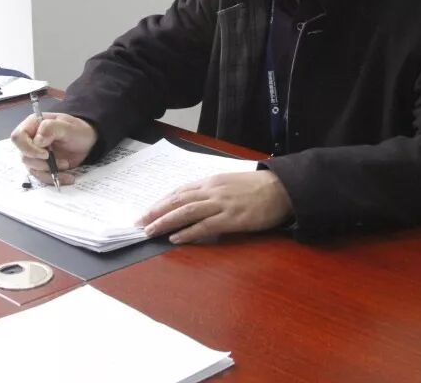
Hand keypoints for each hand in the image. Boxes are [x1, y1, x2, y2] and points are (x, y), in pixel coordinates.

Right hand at [10, 113, 97, 184]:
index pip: (18, 137)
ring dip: (50, 170)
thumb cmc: (77, 130)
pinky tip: (67, 177)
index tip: (45, 154)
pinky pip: (41, 176)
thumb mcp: (68, 127)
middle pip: (24, 156)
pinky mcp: (41, 166)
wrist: (86, 142)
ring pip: (32, 168)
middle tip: (62, 162)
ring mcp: (34, 154)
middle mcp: (30, 140)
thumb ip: (51, 128)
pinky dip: (54, 178)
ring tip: (66, 164)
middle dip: (43, 163)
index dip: (28, 148)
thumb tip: (37, 140)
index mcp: (33, 125)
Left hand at [138, 170, 292, 243]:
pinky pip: (205, 225)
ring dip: (165, 222)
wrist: (282, 188)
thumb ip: (212, 192)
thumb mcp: (230, 184)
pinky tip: (175, 238)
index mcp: (211, 182)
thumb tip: (195, 204)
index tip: (146, 211)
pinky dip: (188, 232)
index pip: (179, 191)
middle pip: (177, 200)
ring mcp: (221, 204)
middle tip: (138, 223)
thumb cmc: (258, 187)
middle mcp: (212, 190)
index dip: (161, 202)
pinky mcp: (232, 218)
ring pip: (186, 212)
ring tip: (149, 231)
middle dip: (155, 212)